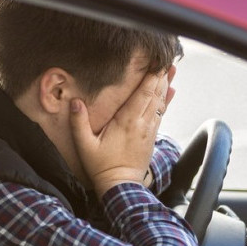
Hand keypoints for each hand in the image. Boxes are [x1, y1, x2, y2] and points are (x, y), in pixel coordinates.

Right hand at [70, 67, 175, 197]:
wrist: (121, 186)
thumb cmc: (101, 166)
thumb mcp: (85, 145)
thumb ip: (78, 123)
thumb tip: (75, 102)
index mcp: (126, 121)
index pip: (142, 94)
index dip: (151, 77)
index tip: (156, 62)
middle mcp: (141, 124)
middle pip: (155, 94)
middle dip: (161, 76)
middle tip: (166, 59)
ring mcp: (148, 130)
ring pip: (160, 103)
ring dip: (165, 85)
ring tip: (171, 69)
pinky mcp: (151, 137)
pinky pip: (160, 113)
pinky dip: (166, 100)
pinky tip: (171, 92)